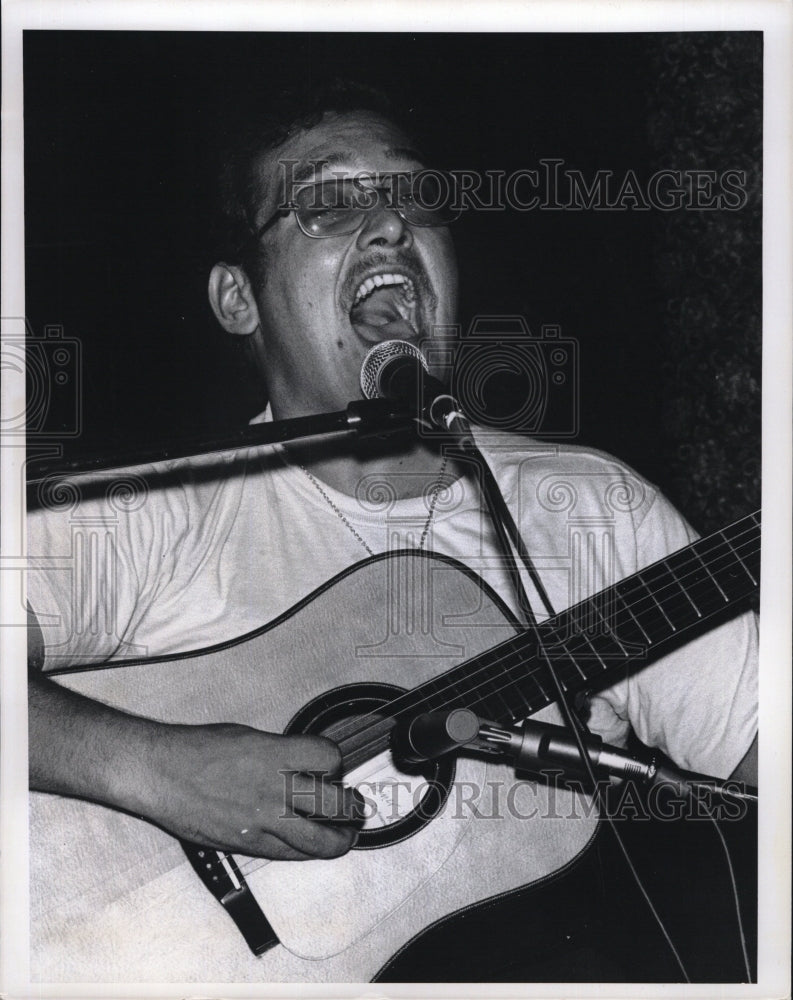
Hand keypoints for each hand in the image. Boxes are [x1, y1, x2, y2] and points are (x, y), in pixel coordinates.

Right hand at [142, 723, 363, 859]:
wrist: (160, 774)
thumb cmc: (196, 750)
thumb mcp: (248, 736)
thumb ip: (279, 751)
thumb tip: (299, 761)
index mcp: (276, 754)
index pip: (329, 757)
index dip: (335, 761)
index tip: (332, 765)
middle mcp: (274, 788)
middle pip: (335, 803)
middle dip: (352, 806)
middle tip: (356, 806)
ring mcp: (263, 820)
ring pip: (320, 840)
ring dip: (340, 839)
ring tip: (347, 835)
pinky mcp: (249, 843)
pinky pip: (290, 854)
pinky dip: (306, 851)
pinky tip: (311, 847)